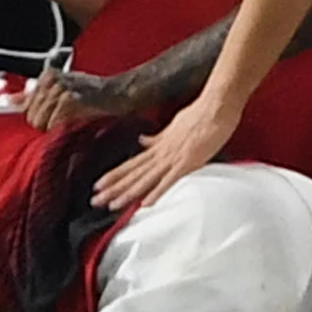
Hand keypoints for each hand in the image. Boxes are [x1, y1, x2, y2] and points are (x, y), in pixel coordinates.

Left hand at [31, 66, 140, 128]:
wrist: (122, 93)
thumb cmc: (94, 93)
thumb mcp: (62, 87)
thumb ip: (33, 95)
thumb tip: (9, 101)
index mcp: (47, 76)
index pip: (26, 108)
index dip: (40, 118)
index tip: (53, 119)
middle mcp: (52, 81)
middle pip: (32, 118)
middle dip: (46, 124)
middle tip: (67, 120)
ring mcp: (61, 90)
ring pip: (41, 124)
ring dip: (56, 129)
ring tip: (74, 120)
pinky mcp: (71, 101)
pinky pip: (54, 126)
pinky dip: (65, 130)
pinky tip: (79, 122)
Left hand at [93, 93, 238, 209]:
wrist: (216, 106)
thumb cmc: (200, 114)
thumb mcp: (173, 126)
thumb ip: (158, 138)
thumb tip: (143, 140)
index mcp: (159, 146)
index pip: (131, 165)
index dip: (114, 176)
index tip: (99, 185)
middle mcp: (161, 153)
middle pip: (132, 174)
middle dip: (113, 189)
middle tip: (95, 201)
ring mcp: (172, 158)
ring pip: (145, 179)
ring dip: (128, 193)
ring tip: (112, 205)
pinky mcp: (187, 163)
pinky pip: (169, 180)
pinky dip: (156, 192)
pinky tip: (145, 203)